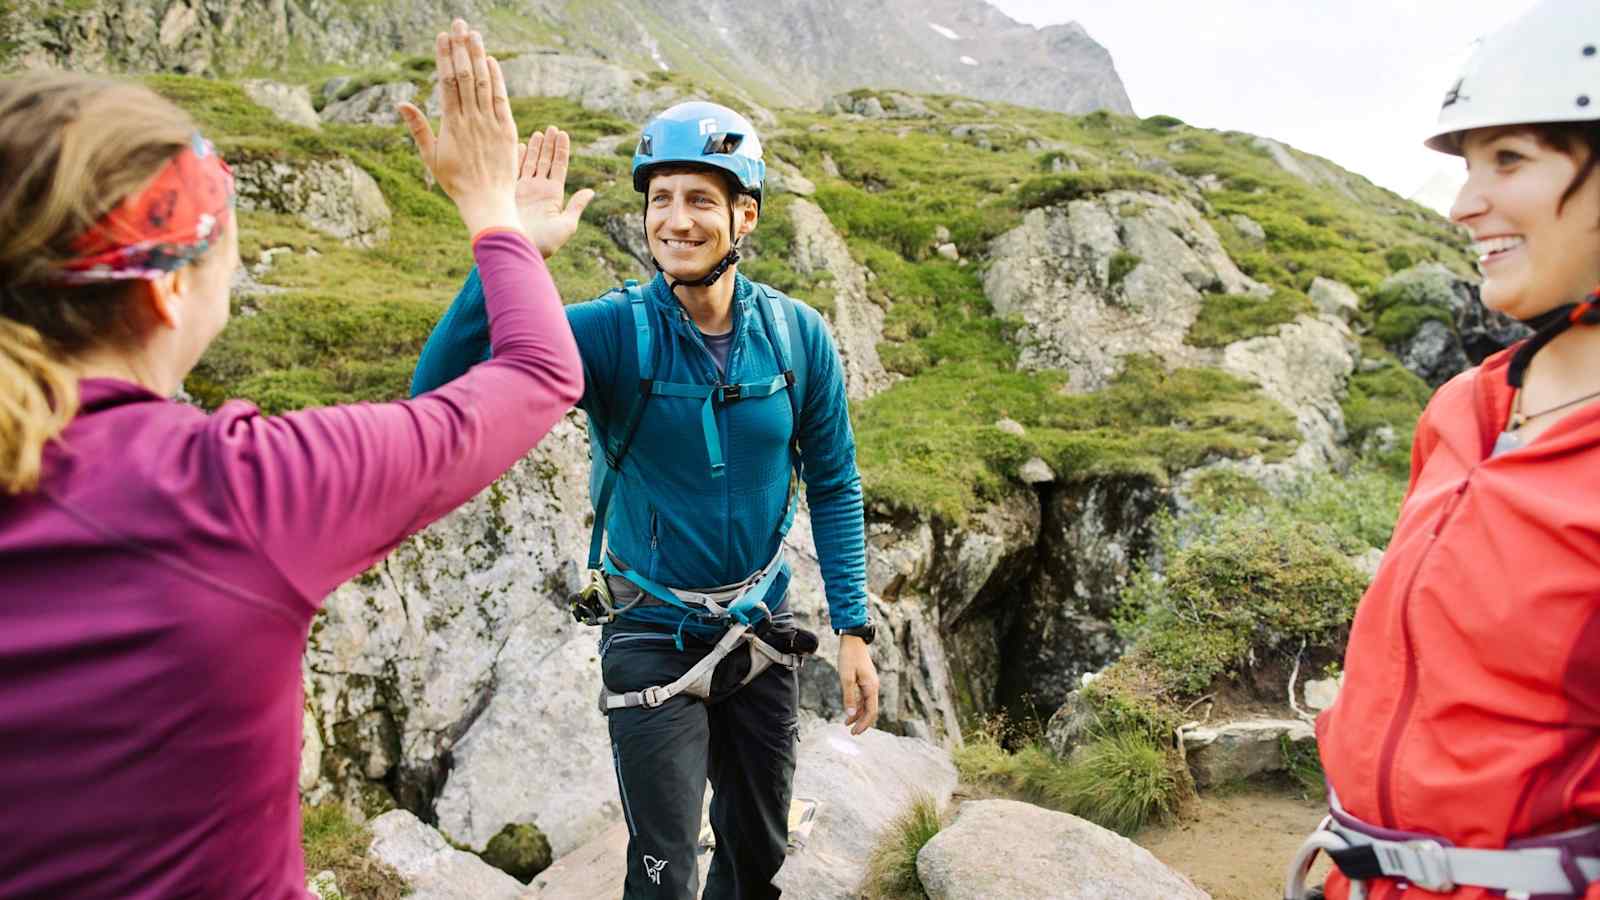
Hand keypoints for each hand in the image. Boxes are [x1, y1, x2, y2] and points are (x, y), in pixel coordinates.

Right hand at [396, 19, 520, 236]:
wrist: (486, 201)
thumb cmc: (456, 182)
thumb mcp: (431, 157)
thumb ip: (418, 128)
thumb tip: (401, 102)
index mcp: (450, 124)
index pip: (446, 82)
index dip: (445, 57)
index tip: (442, 36)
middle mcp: (470, 119)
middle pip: (464, 75)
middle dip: (461, 47)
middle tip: (458, 23)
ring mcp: (490, 123)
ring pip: (482, 82)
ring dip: (478, 55)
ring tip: (474, 33)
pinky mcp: (507, 130)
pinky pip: (501, 99)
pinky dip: (496, 79)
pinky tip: (492, 61)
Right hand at [516, 126, 594, 258]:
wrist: (517, 249)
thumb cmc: (544, 242)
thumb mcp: (566, 225)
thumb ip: (576, 206)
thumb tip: (590, 191)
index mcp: (553, 196)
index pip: (559, 167)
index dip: (561, 150)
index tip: (563, 134)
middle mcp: (538, 190)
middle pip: (545, 161)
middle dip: (548, 145)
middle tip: (551, 128)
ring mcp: (522, 190)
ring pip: (529, 163)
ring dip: (534, 148)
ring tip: (539, 132)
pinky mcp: (508, 191)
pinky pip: (513, 170)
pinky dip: (515, 157)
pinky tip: (518, 143)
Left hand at [838, 635, 879, 735]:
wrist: (853, 640)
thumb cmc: (849, 657)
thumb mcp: (846, 677)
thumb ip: (848, 696)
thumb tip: (850, 714)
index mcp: (871, 687)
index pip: (871, 711)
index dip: (864, 724)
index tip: (855, 732)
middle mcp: (873, 687)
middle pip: (871, 710)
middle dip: (862, 722)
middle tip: (852, 732)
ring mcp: (870, 683)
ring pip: (867, 704)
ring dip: (858, 715)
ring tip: (847, 724)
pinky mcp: (865, 680)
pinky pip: (863, 697)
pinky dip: (857, 705)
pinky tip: (849, 709)